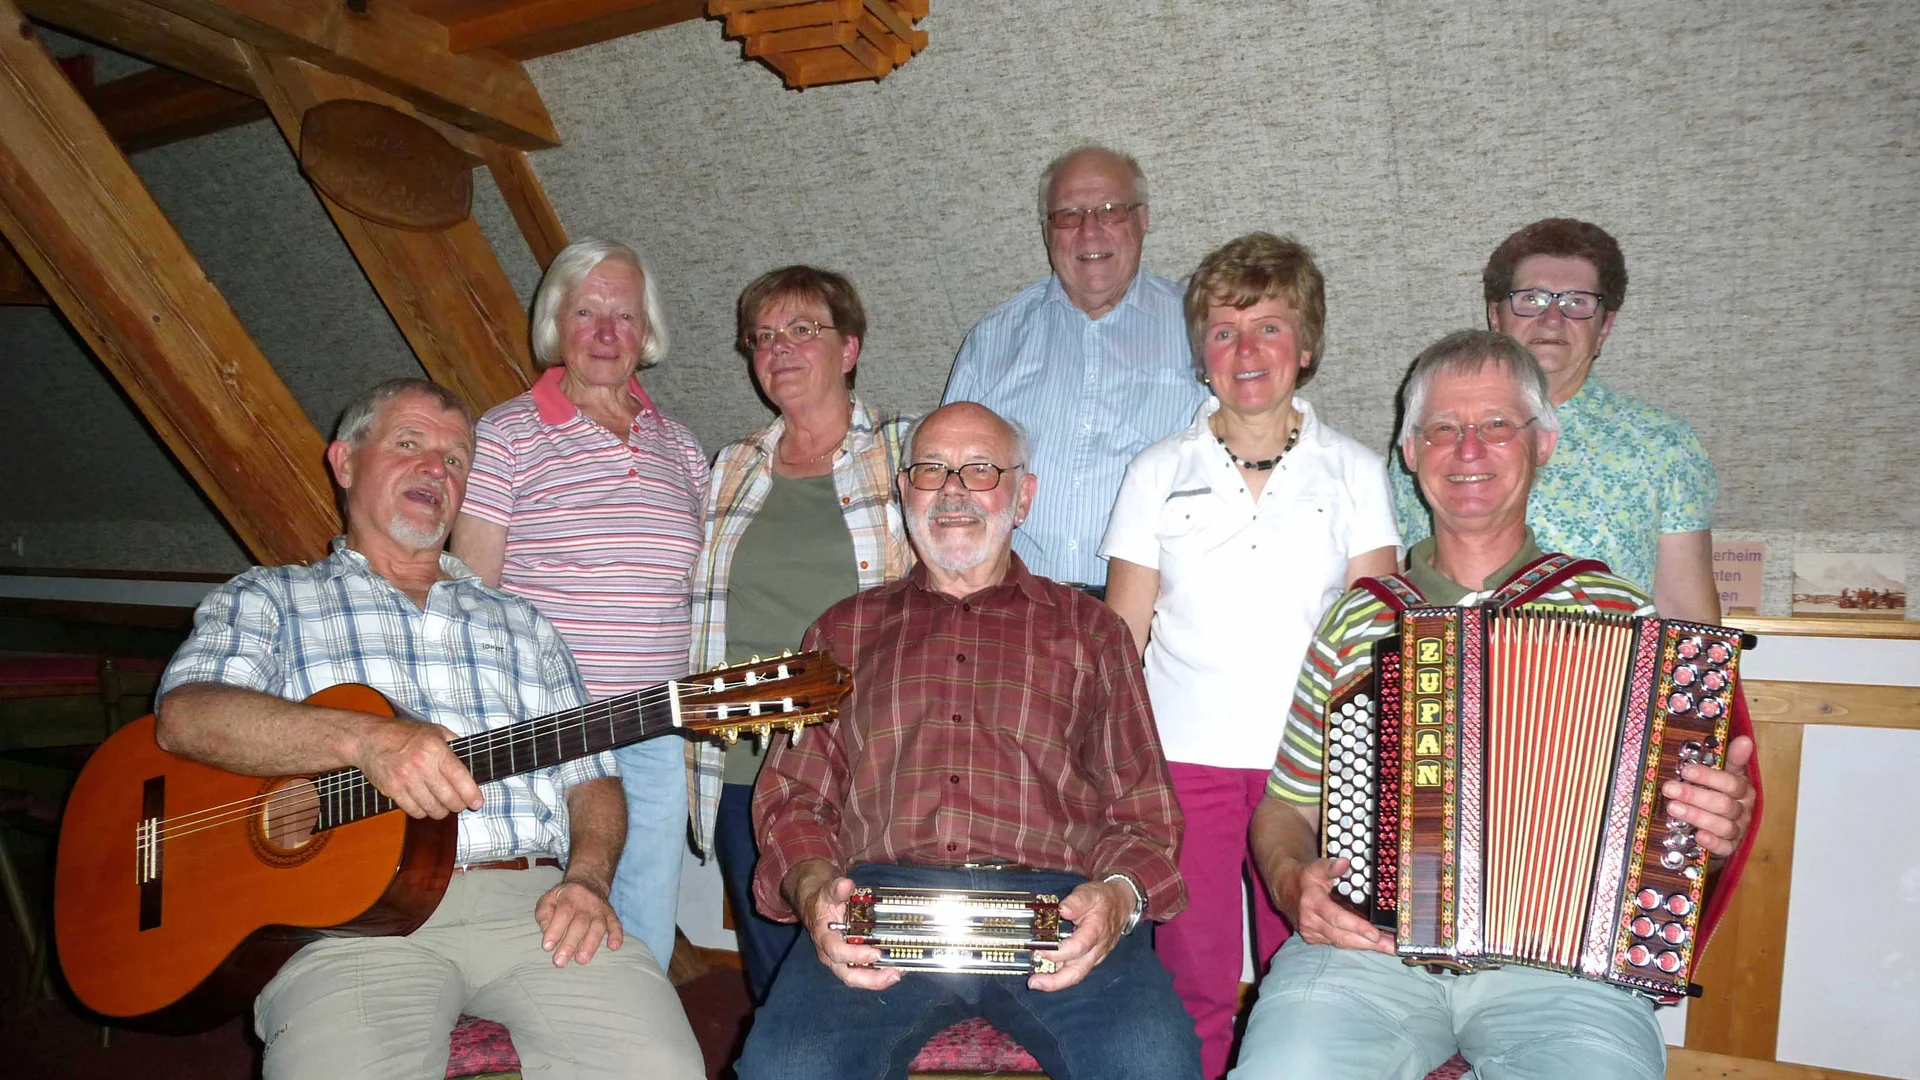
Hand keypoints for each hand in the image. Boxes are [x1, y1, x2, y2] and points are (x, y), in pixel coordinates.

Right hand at [349, 715, 482, 818]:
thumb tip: (473, 761)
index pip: (459, 777)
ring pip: (432, 808)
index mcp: (435, 749)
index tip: (477, 803)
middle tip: (460, 804)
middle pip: (448, 797)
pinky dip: (423, 812)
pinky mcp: (392, 790)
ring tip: (443, 805)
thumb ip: (455, 744)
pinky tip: (425, 805)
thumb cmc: (404, 734)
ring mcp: (405, 779)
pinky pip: (414, 811)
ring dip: (441, 811)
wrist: (370, 739)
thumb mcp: (435, 730)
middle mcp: (421, 764)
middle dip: (458, 805)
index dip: (471, 794)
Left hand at [534, 876, 621, 966]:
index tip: (547, 947)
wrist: (588, 883)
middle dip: (570, 943)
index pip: (563, 914)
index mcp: (569, 897)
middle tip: (560, 961)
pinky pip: (616, 924)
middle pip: (580, 923)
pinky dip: (616, 935)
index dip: (555, 930)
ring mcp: (600, 910)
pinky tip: (614, 947)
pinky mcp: (611, 916)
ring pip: (597, 927)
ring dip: (590, 944)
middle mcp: (587, 903)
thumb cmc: (564, 898)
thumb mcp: (549, 899)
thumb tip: (545, 929)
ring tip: (581, 960)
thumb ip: (544, 913)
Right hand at [791, 867, 897, 990]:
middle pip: (849, 975)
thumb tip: (846, 885)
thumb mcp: (828, 892)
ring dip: (879, 980)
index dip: (856, 955)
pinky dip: (879, 973)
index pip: (838, 952)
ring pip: (858, 978)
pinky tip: (897, 968)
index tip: (875, 952)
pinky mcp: (850, 961)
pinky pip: (864, 973)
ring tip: (899, 973)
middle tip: (894, 974)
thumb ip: (836, 889)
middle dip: (872, 980)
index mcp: (825, 939)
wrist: (816, 906)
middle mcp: (831, 955)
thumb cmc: (823, 901)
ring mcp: (841, 961)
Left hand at [1028, 879, 1130, 991]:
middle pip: (1077, 973)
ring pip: (1076, 975)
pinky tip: (1046, 973)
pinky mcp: (1091, 959)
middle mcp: (1096, 949)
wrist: (1121, 903)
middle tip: (1034, 983)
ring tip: (1035, 982)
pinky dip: (1060, 975)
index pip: (1077, 948)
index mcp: (1095, 931)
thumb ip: (1076, 901)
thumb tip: (1062, 910)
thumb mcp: (1089, 893)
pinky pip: (1076, 971)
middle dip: (1055, 982)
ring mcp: (1094, 956)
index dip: (1057, 952)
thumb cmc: (1103, 898)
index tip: (1039, 949)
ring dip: (1055, 982)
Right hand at [1274, 857, 1393, 952]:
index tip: (1376, 934)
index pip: (1337, 918)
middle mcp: (1310, 922)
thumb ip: (1330, 866)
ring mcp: (1312, 933)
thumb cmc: (1305, 877)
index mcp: (1312, 903)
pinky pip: (1338, 943)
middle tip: (1392, 946)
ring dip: (1366, 946)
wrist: (1285, 890)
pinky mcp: (1314, 939)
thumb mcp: (1315, 867)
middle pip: (1342, 936)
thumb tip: (1344, 863)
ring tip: (1388, 947)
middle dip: (1369, 943)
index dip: (1357, 927)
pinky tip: (1373, 944)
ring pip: (1342, 943)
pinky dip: (1355, 944)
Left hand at [1663, 734, 1755, 858]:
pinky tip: (1697, 835)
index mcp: (1744, 790)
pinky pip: (1724, 847)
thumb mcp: (1727, 773)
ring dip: (1696, 816)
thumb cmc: (1722, 793)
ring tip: (1673, 808)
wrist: (1725, 825)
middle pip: (1723, 804)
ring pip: (1723, 825)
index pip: (1731, 783)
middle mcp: (1743, 810)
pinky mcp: (1730, 847)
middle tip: (1670, 788)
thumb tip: (1745, 740)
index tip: (1686, 771)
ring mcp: (1737, 830)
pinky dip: (1712, 842)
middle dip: (1694, 796)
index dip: (1708, 777)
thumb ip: (1732, 759)